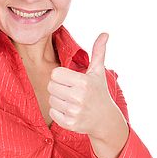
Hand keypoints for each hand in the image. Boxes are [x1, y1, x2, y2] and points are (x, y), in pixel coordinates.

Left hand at [47, 32, 128, 150]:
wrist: (105, 120)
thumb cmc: (99, 92)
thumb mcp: (98, 72)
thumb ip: (98, 52)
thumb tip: (104, 34)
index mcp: (83, 82)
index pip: (55, 74)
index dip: (60, 76)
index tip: (70, 80)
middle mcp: (78, 97)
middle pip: (51, 86)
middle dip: (58, 88)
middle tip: (70, 91)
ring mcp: (74, 112)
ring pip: (51, 100)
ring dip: (58, 100)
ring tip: (71, 102)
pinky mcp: (70, 124)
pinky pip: (52, 113)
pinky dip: (58, 112)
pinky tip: (70, 111)